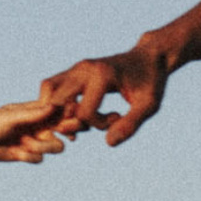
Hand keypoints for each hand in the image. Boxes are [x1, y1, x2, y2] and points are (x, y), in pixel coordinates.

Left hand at [0, 99, 74, 163]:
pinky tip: (16, 152)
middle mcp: (39, 125)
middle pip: (64, 132)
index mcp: (37, 111)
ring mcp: (34, 140)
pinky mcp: (26, 154)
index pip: (61, 112)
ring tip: (25, 144)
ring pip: (55, 148)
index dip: (69, 118)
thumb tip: (54, 106)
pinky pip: (39, 159)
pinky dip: (29, 157)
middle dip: (62, 135)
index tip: (61, 124)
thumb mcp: (12, 117)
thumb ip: (33, 114)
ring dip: (42, 148)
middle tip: (56, 135)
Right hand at [39, 40, 170, 146]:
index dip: (98, 125)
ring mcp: (76, 68)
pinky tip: (77, 114)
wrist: (149, 58)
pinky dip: (56, 105)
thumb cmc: (152, 82)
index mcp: (102, 75)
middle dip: (72, 121)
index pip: (84, 112)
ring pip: (49, 92)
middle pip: (58, 102)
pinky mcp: (73, 71)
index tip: (116, 118)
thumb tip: (109, 142)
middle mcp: (84, 69)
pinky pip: (52, 88)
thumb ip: (130, 124)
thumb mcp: (149, 105)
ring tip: (83, 120)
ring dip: (59, 112)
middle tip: (94, 123)